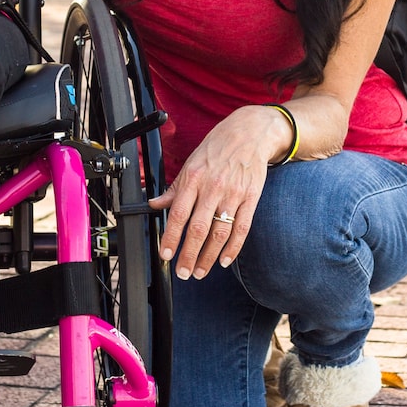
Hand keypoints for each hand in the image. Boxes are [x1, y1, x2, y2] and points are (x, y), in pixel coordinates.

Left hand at [147, 106, 286, 278]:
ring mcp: (233, 194)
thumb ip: (174, 188)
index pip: (179, 214)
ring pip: (220, 233)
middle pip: (199, 228)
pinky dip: (233, 248)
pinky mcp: (251, 198)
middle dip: (189, 255)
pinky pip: (242, 228)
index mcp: (194, 178)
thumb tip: (155, 204)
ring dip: (209, 256)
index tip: (166, 255)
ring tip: (200, 271)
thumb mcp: (191, 163)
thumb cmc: (217, 148)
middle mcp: (213, 187)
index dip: (171, 237)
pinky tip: (224, 260)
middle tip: (183, 272)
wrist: (249, 133)